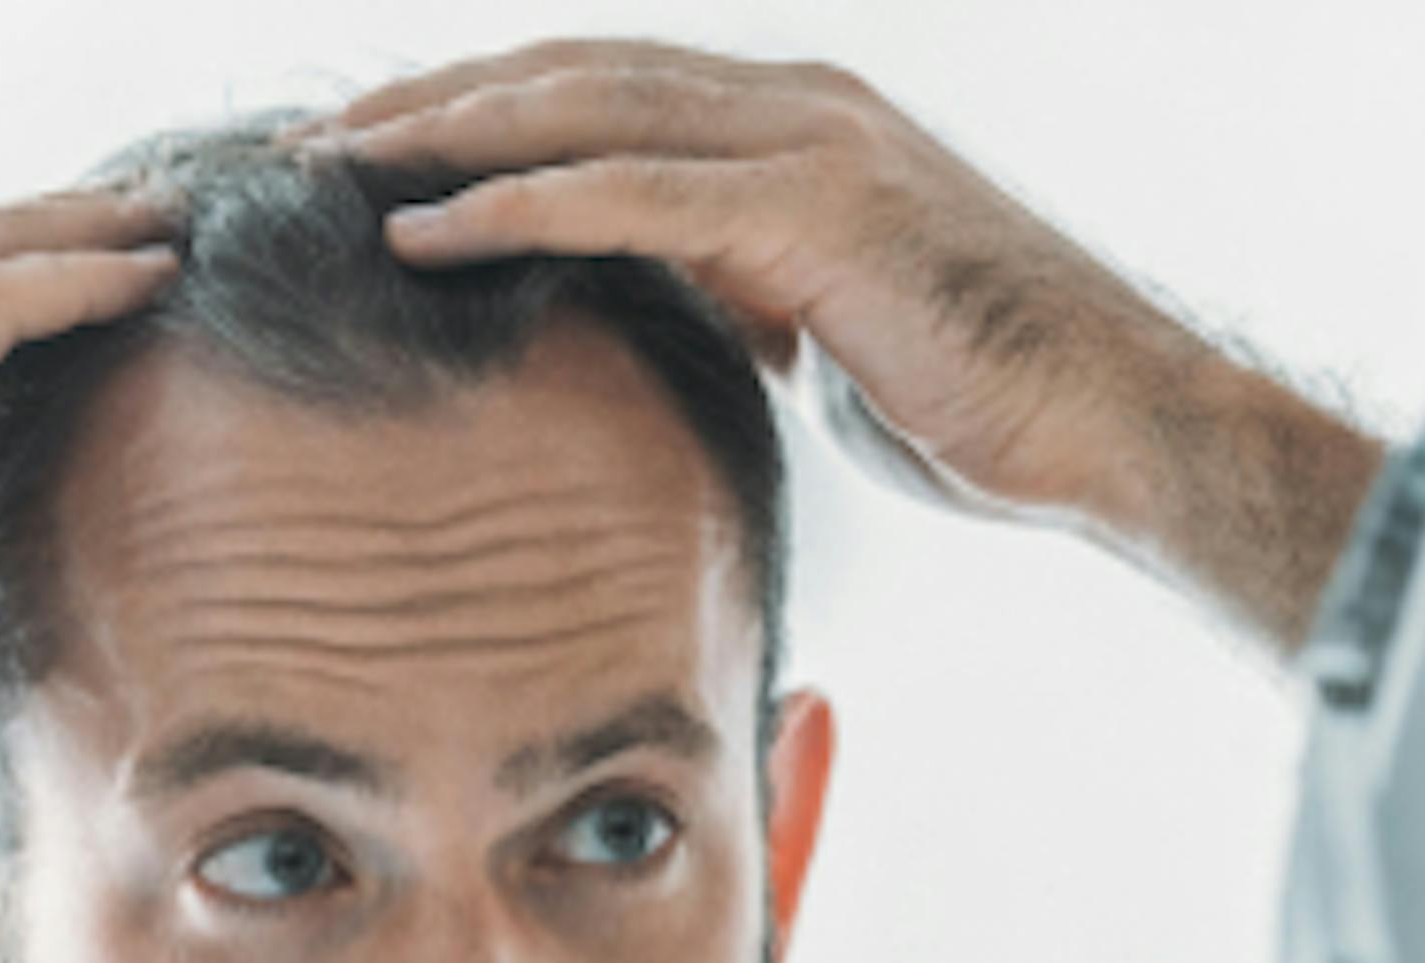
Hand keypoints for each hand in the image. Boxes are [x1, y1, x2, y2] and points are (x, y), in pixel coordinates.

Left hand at [297, 39, 1216, 533]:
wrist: (1117, 427)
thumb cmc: (989, 396)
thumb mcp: (831, 330)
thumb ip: (749, 294)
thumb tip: (678, 317)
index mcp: (794, 125)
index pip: (602, 91)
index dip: (482, 110)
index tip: (374, 151)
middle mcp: (797, 106)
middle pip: (570, 73)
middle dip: (431, 101)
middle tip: (308, 144)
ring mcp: (810, 144)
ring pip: (584, 109)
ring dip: (442, 135)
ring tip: (330, 171)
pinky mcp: (816, 211)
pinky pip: (631, 194)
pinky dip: (516, 205)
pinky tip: (424, 234)